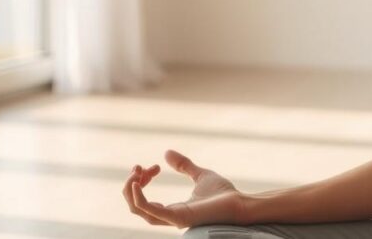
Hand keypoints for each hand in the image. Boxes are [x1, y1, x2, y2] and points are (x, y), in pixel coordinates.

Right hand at [123, 149, 245, 228]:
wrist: (240, 203)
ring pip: (138, 210)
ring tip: (135, 172)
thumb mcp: (201, 175)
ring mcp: (173, 218)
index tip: (152, 167)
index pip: (144, 201)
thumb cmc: (224, 194)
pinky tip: (137, 182)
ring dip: (131, 190)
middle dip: (132, 184)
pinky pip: (150, 212)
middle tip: (139, 167)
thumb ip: (184, 166)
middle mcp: (169, 216)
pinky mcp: (179, 217)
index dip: (141, 182)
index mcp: (173, 209)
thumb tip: (166, 152)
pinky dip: (139, 198)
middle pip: (136, 206)